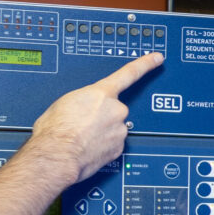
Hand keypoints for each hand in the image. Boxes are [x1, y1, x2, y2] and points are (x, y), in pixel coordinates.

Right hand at [28, 54, 162, 183]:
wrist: (56, 156)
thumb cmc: (55, 130)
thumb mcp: (64, 103)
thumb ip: (82, 100)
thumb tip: (84, 108)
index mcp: (101, 93)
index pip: (129, 73)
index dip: (145, 64)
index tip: (157, 59)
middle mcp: (116, 109)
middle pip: (114, 109)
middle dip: (101, 116)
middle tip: (82, 124)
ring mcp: (120, 130)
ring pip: (114, 128)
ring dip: (101, 132)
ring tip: (81, 138)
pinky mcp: (119, 148)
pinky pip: (113, 144)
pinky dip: (103, 146)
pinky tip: (87, 148)